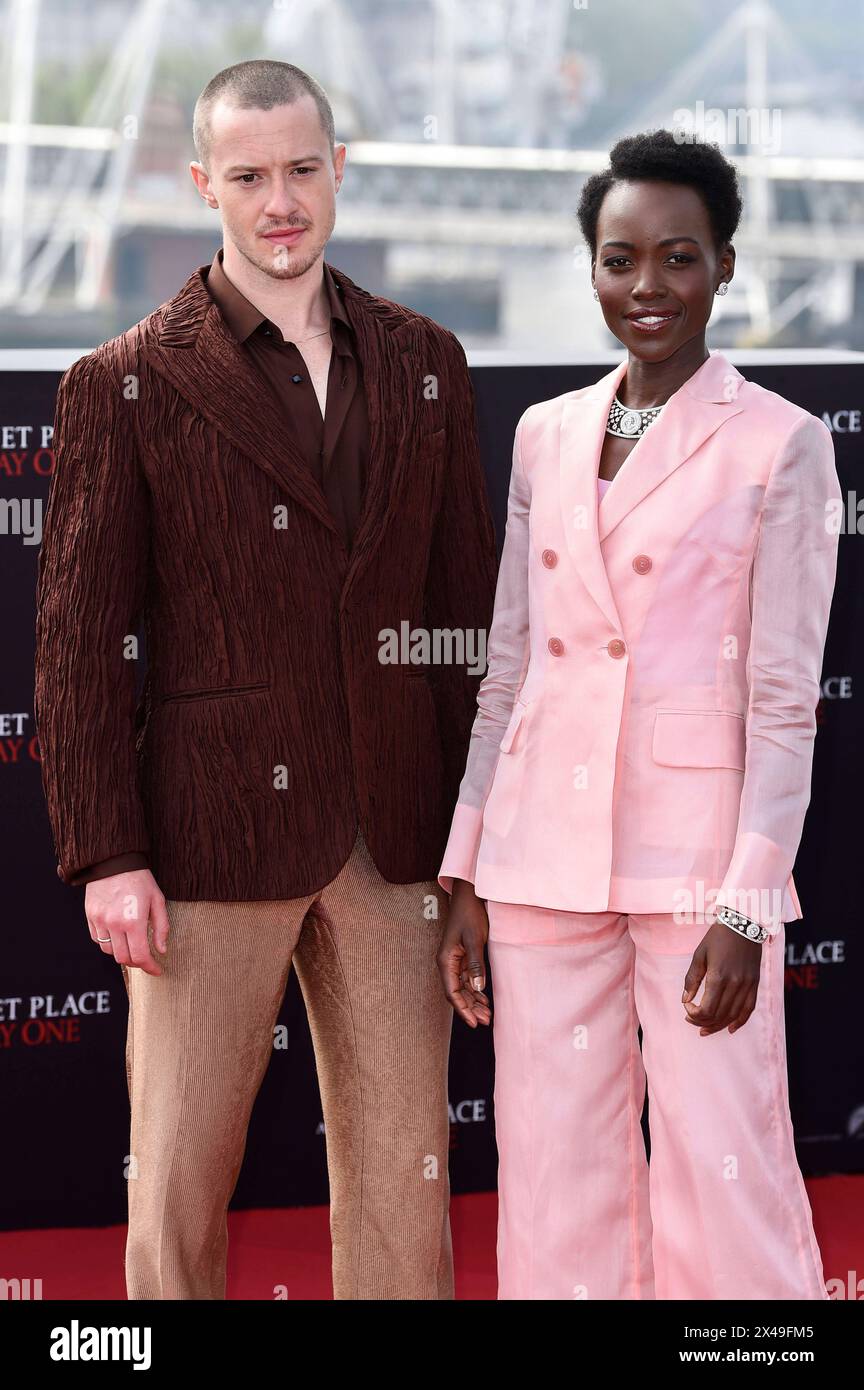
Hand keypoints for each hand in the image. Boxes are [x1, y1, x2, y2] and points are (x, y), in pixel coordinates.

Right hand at [85, 869, 169, 976]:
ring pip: (109, 951)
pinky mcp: (90, 916)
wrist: (114, 861)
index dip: (150, 967)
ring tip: (132, 946)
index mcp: (133, 921)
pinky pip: (97, 940)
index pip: (140, 956)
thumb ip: (161, 927)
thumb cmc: (140, 879)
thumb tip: (161, 950)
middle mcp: (114, 924)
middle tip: (146, 959)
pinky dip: (108, 944)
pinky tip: (118, 937)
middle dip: (137, 963)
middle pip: (124, 958)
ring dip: (122, 953)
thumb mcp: (158, 900)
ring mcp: (100, 921)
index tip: (157, 969)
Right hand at [436, 879, 491, 1028]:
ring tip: (487, 1014)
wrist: (469, 896)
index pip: (452, 992)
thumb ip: (476, 964)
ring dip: (474, 1001)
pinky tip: (485, 999)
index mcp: (446, 960)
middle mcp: (447, 963)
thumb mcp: (475, 939)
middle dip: (470, 1009)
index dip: (462, 1009)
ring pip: (463, 988)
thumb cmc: (470, 914)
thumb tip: (478, 988)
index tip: (473, 1023)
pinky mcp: (463, 957)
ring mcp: (455, 960)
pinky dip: (476, 990)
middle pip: (457, 993)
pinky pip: (467, 979)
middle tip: (485, 1021)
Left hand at [682, 919, 762, 1035]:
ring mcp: (747, 985)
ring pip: (733, 1015)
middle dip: (702, 1021)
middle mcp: (735, 984)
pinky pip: (749, 1009)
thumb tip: (685, 1000)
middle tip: (691, 1020)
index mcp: (718, 977)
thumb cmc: (717, 938)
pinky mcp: (755, 984)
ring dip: (718, 1025)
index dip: (694, 1013)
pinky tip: (730, 1028)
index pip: (706, 1009)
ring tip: (705, 1028)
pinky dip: (739, 1021)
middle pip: (719, 1015)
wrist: (743, 924)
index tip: (687, 1007)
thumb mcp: (699, 955)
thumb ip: (691, 979)